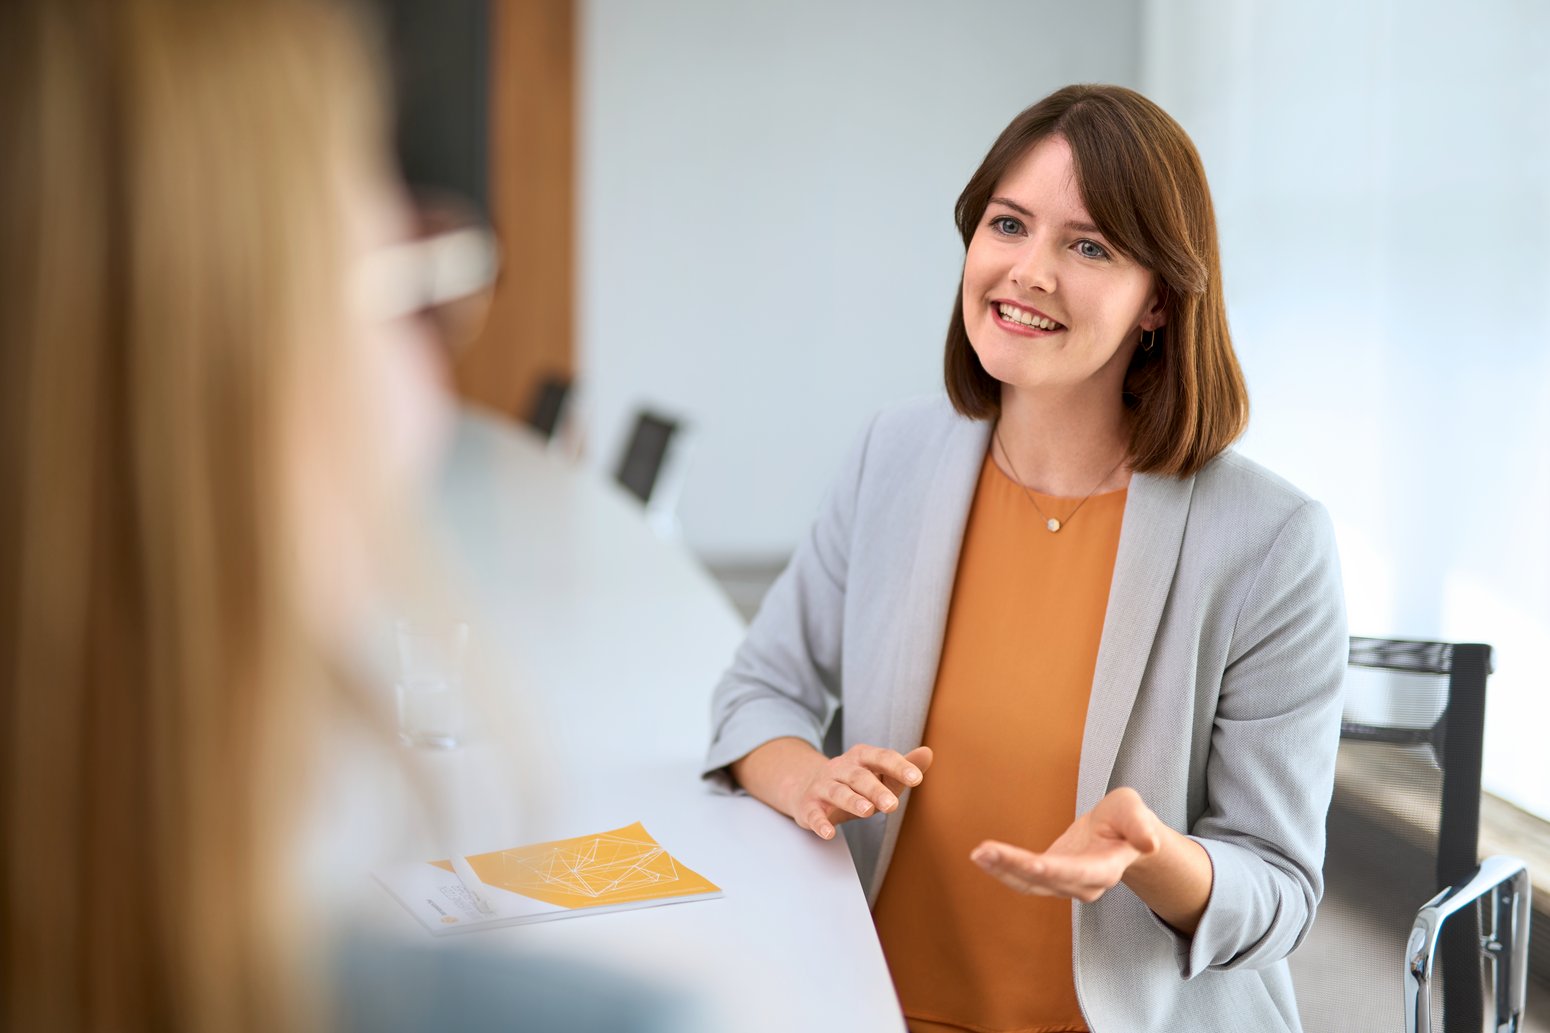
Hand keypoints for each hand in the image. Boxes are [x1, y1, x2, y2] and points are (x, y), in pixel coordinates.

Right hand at [788, 744, 933, 840]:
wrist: (808, 788)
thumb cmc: (852, 784)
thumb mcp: (878, 774)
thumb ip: (902, 768)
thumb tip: (927, 753)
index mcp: (861, 757)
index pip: (881, 757)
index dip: (898, 767)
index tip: (916, 778)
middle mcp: (840, 768)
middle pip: (858, 777)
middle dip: (875, 790)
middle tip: (892, 805)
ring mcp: (823, 786)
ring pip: (837, 791)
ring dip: (852, 801)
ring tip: (867, 812)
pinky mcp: (809, 807)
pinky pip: (814, 815)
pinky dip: (820, 824)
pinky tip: (829, 833)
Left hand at [970, 787, 1161, 902]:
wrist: (1120, 832)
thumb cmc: (1127, 819)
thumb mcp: (1136, 811)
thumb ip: (1140, 827)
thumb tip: (1149, 843)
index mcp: (1106, 867)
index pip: (1080, 873)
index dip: (1057, 870)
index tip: (1034, 864)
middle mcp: (1084, 883)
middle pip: (1046, 880)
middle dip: (1014, 867)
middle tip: (983, 852)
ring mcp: (1064, 884)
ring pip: (1030, 883)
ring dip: (1002, 870)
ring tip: (977, 854)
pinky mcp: (1049, 877)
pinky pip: (1023, 879)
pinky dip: (1002, 869)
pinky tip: (982, 856)